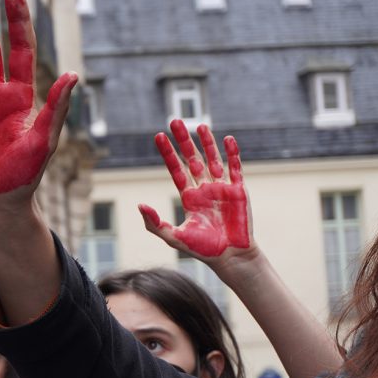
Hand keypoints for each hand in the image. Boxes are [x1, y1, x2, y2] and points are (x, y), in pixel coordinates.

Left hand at [138, 121, 253, 262]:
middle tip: (175, 121)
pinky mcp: (239, 190)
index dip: (167, 153)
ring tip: (199, 125)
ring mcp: (222, 188)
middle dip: (183, 141)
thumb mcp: (173, 237)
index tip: (158, 136)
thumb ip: (155, 223)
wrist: (230, 257)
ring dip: (207, 142)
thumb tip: (139, 205)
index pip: (176, 169)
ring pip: (212, 159)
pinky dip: (232, 153)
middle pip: (192, 158)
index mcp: (189, 196)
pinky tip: (228, 139)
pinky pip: (235, 168)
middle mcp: (204, 188)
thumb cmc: (202, 249)